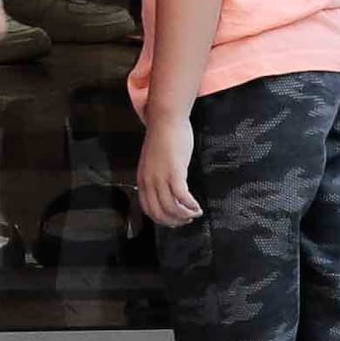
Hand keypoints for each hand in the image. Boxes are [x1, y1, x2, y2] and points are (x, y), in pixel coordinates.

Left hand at [136, 112, 201, 227]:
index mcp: (142, 179)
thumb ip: (156, 176)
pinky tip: (197, 206)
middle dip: (174, 221)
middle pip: (159, 213)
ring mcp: (161, 178)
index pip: (148, 210)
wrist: (166, 119)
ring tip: (195, 213)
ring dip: (184, 216)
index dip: (162, 219)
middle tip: (186, 220)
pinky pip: (182, 198)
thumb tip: (165, 190)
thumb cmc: (163, 137)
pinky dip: (190, 206)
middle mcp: (149, 181)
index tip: (174, 220)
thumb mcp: (153, 161)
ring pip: (171, 209)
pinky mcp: (175, 173)